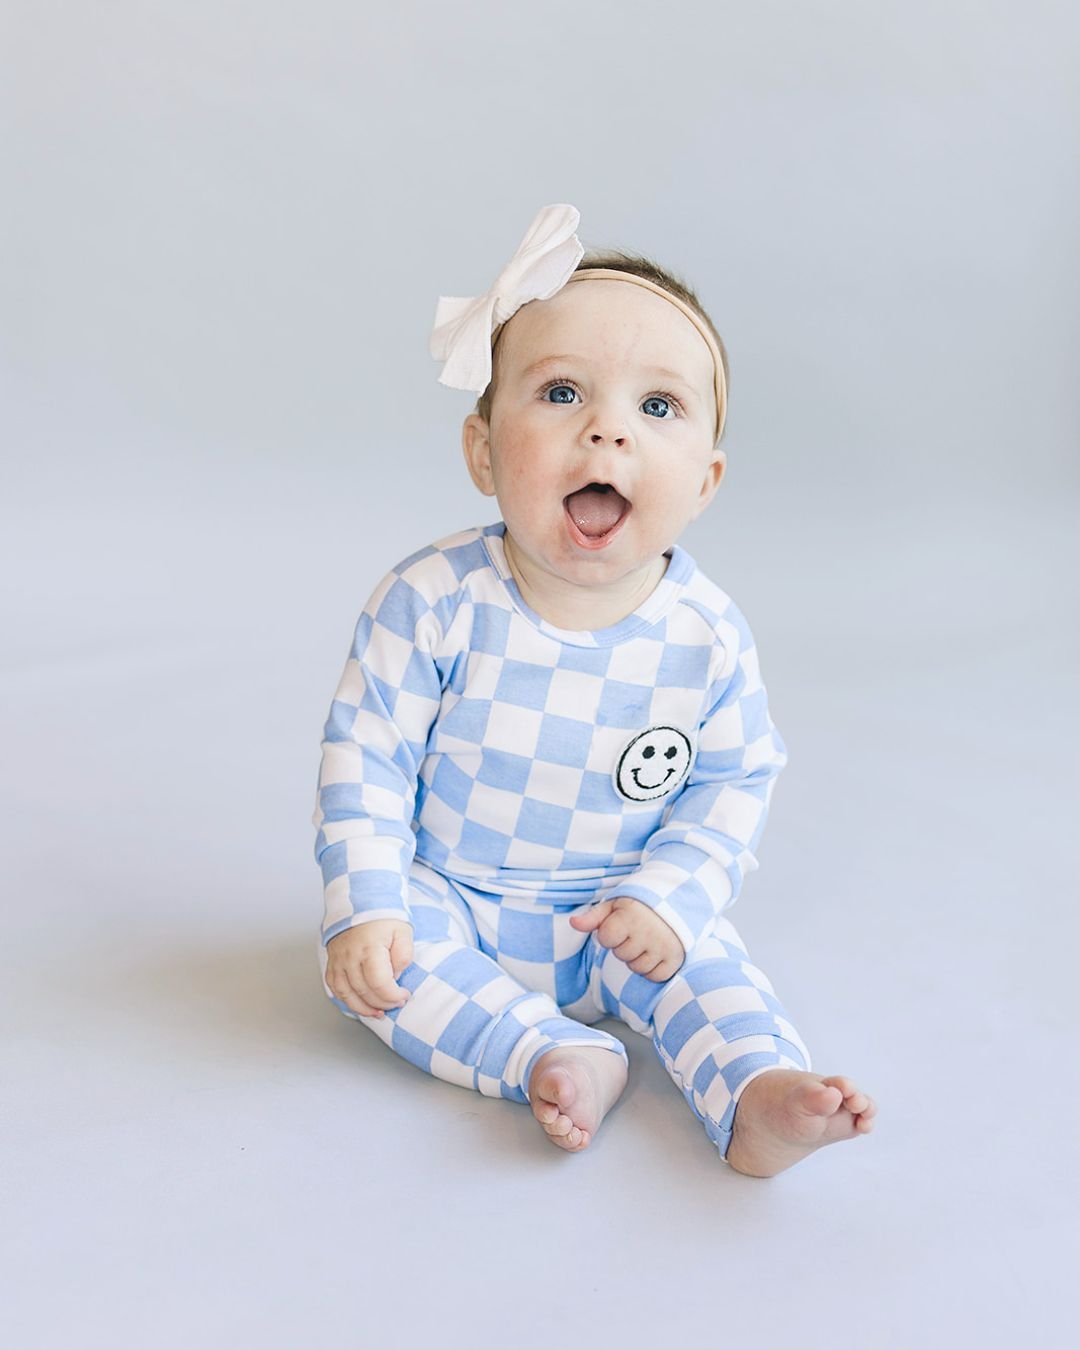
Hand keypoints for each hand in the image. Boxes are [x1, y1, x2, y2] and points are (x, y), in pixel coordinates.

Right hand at [326, 919, 413, 1017]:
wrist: (360, 902)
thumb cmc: (383, 917)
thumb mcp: (403, 931)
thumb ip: (403, 955)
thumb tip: (396, 976)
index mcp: (370, 947)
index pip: (379, 983)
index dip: (393, 995)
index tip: (404, 995)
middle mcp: (350, 956)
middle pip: (364, 991)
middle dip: (383, 1003)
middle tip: (396, 1003)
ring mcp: (338, 960)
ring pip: (347, 994)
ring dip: (364, 1008)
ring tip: (378, 1012)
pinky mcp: (332, 963)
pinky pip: (335, 988)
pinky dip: (347, 1000)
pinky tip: (360, 1004)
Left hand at [569, 897, 683, 982]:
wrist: (677, 900)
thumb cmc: (640, 904)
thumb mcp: (615, 904)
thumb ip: (593, 917)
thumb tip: (573, 922)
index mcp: (630, 917)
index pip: (605, 939)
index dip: (609, 933)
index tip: (620, 924)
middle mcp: (647, 933)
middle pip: (621, 955)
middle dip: (624, 946)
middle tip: (636, 932)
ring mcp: (663, 947)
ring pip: (637, 968)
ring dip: (637, 958)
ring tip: (645, 942)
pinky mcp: (675, 958)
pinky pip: (655, 976)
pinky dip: (653, 969)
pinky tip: (655, 953)